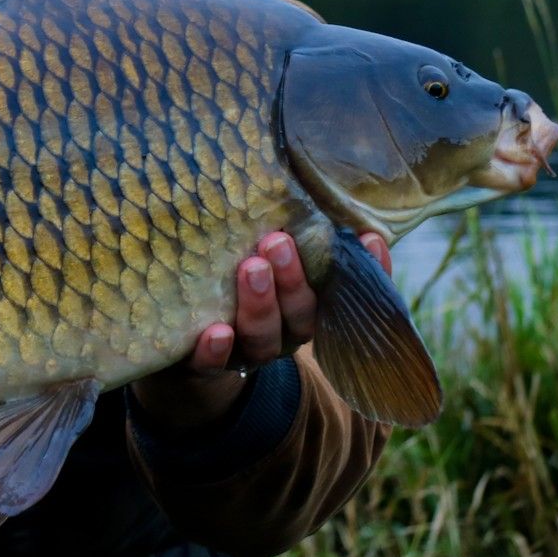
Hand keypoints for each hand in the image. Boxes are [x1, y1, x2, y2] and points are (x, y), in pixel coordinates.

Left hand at [129, 230, 392, 432]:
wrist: (188, 348)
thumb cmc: (234, 283)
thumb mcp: (264, 256)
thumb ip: (290, 232)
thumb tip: (315, 191)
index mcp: (304, 306)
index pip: (342, 291)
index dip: (367, 273)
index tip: (369, 239)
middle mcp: (283, 332)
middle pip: (300, 314)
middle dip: (293, 280)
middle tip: (278, 241)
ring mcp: (246, 351)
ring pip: (263, 336)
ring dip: (260, 305)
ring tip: (251, 268)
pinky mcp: (204, 365)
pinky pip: (212, 364)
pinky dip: (216, 351)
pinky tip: (216, 333)